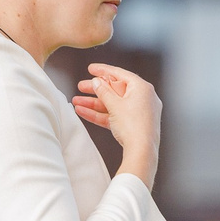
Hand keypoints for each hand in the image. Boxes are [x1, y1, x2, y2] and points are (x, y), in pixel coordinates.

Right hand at [72, 64, 161, 188]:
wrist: (142, 152)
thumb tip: (97, 82)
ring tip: (76, 101)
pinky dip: (100, 114)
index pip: (120, 74)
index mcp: (142, 88)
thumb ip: (103, 91)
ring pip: (113, 104)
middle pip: (115, 90)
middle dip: (95, 89)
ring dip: (94, 103)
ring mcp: (139, 112)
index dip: (103, 70)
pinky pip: (115, 116)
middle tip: (80, 86)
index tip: (90, 68)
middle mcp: (143, 98)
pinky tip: (83, 112)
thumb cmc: (133, 126)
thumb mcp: (114, 105)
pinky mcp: (134, 125)